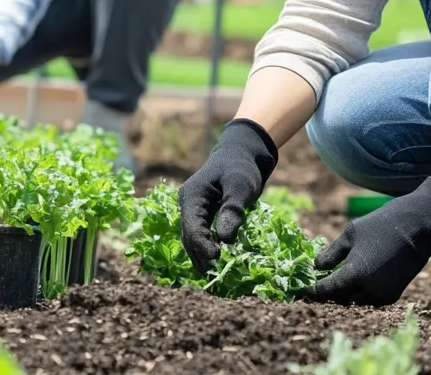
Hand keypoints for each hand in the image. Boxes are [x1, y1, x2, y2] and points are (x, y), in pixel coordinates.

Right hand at [178, 118, 278, 274]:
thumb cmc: (241, 167)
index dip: (202, 245)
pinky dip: (206, 251)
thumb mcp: (241, 185)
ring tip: (214, 275)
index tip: (216, 259)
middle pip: (188, 237)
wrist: (243, 154)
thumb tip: (225, 239)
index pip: (191, 226)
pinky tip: (216, 265)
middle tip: (215, 275)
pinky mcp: (203, 217)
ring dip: (201, 257)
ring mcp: (193, 212)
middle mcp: (188, 205)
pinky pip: (201, 237)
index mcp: (192, 195)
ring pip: (192, 240)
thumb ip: (232, 210)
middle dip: (200, 256)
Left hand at [304, 178, 430, 306]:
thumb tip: (316, 267)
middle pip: (338, 301)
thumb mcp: (350, 233)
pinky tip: (354, 282)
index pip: (325, 291)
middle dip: (326, 295)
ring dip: (344, 296)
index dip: (312, 292)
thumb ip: (331, 253)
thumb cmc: (381, 225)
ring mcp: (380, 296)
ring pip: (354, 302)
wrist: (418, 229)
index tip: (301, 291)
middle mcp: (366, 290)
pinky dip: (360, 294)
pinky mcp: (392, 296)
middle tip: (316, 287)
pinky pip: (369, 300)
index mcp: (353, 275)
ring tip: (334, 284)